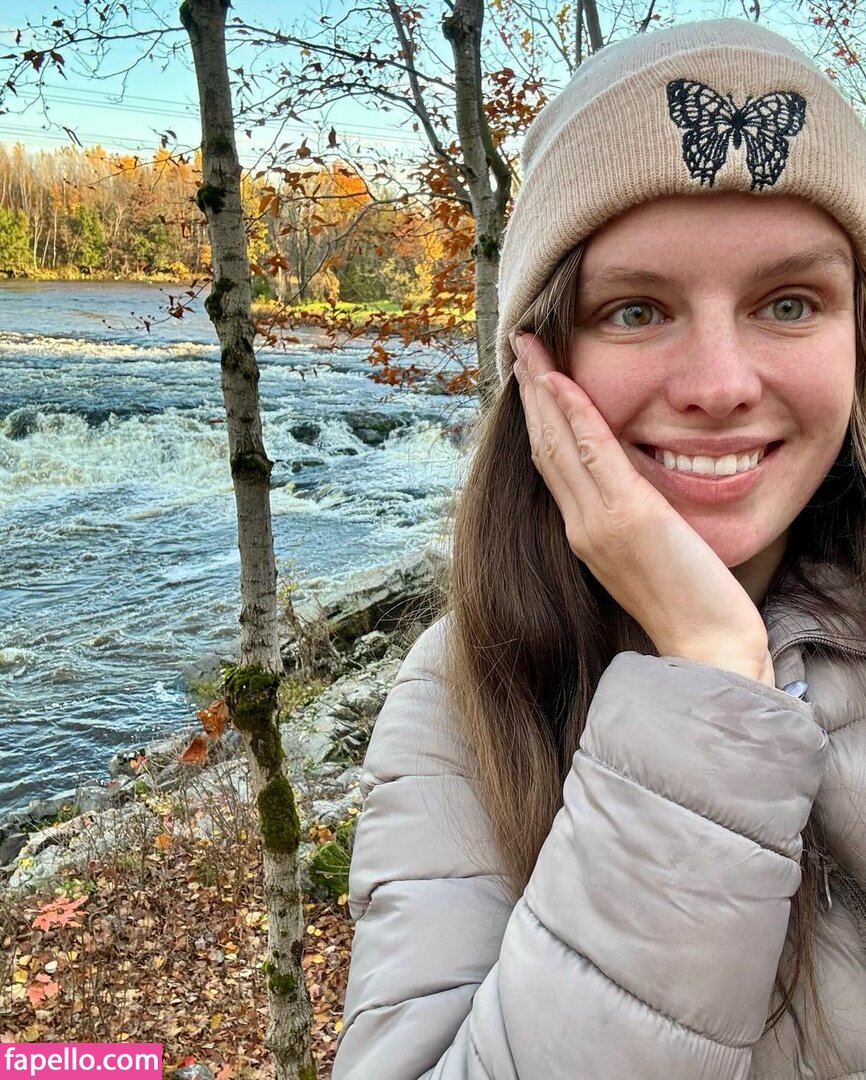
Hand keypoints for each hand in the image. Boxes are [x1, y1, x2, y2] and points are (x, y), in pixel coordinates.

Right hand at [511, 333, 773, 686]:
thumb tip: (637, 480)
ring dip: (542, 390)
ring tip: (530, 349)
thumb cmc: (690, 605)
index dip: (540, 419)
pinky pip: (591, 453)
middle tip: (521, 348)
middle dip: (531, 393)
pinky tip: (561, 381)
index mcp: (586, 534)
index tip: (534, 380)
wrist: (705, 646)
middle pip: (544, 447)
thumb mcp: (654, 553)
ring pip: (558, 443)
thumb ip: (635, 517)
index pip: (554, 465)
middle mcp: (581, 525)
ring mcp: (598, 521)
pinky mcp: (626, 516)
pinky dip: (573, 414)